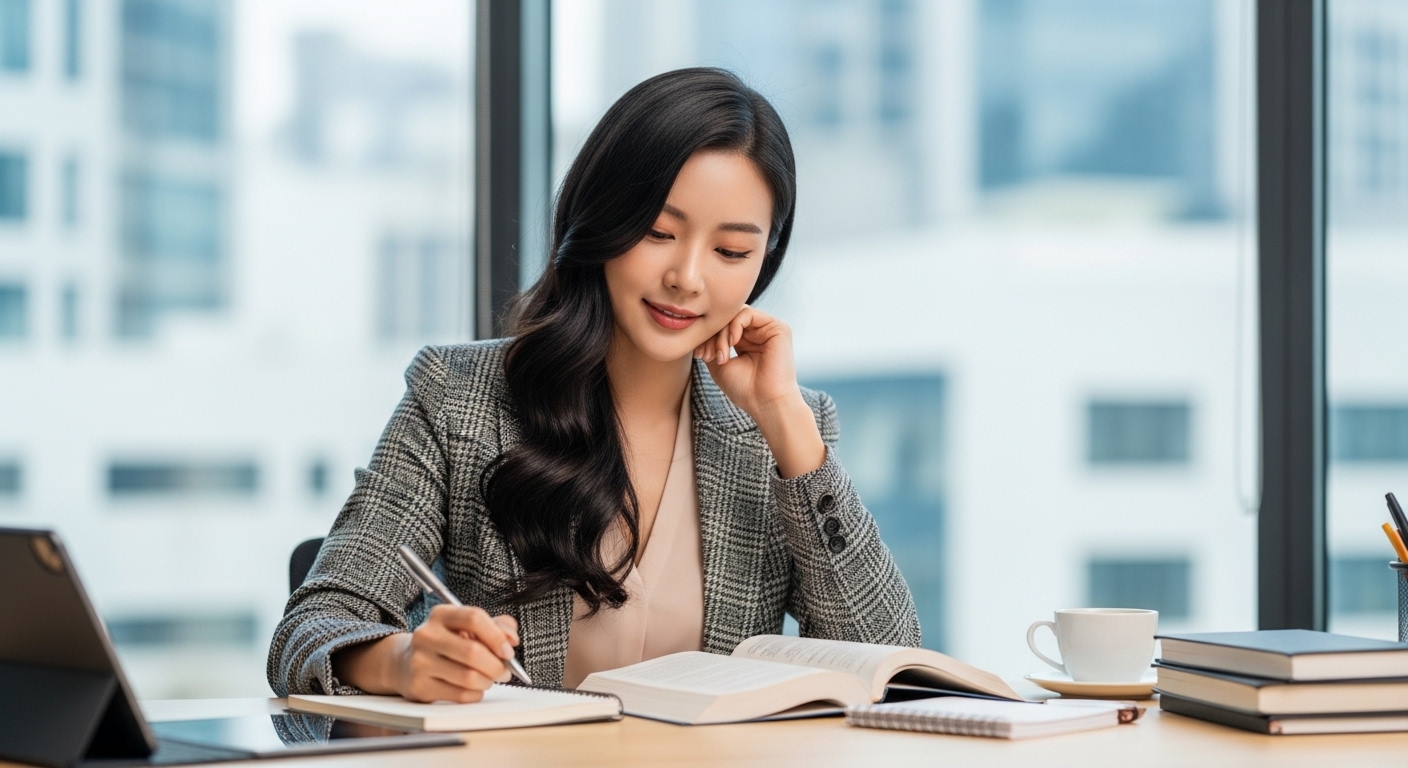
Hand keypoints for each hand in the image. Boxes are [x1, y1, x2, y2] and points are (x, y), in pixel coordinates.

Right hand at [334, 605, 519, 702]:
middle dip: (497, 665)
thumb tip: (511, 639)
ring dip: (488, 681)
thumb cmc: (446, 643)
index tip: (508, 651)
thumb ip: (496, 626)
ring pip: (469, 677)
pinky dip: (476, 694)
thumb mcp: (467, 627)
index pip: (474, 618)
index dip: (497, 636)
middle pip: (473, 652)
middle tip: (504, 671)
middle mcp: (427, 635)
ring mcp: (420, 661)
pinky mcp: (420, 686)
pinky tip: (474, 688)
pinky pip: (461, 694)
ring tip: (489, 679)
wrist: (405, 663)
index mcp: (441, 615)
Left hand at [695, 306, 824, 477]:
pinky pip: (747, 313)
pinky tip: (732, 343)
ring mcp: (768, 329)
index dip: (707, 337)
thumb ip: (712, 344)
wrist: (766, 403)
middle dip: (712, 335)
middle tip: (706, 355)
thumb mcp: (719, 365)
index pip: (722, 327)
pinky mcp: (778, 327)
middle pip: (727, 319)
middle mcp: (758, 334)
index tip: (699, 356)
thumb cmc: (744, 389)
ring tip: (721, 355)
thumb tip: (702, 329)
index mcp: (746, 342)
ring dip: (721, 333)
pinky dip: (733, 326)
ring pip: (735, 315)